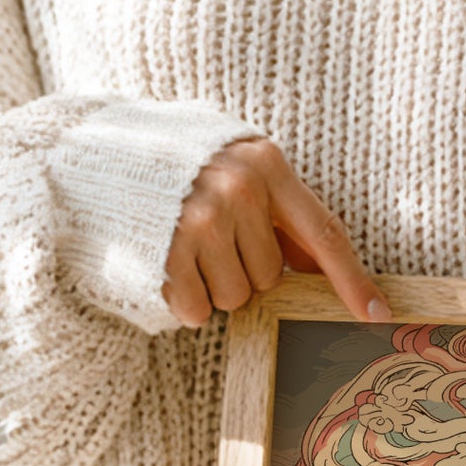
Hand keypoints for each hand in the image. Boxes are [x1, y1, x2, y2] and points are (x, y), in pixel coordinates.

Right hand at [163, 138, 389, 327]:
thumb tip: (319, 264)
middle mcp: (239, 190)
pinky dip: (184, 301)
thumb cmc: (171, 164)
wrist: (87, 151)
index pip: (324, 233)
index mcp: (266, 164)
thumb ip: (277, 209)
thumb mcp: (232, 166)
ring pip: (237, 298)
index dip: (353, 280)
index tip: (378, 315)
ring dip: (212, 287)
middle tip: (207, 240)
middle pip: (271, 276)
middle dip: (243, 271)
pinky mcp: (167, 252)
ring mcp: (201, 221)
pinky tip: (164, 265)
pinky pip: (198, 310)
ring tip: (182, 248)